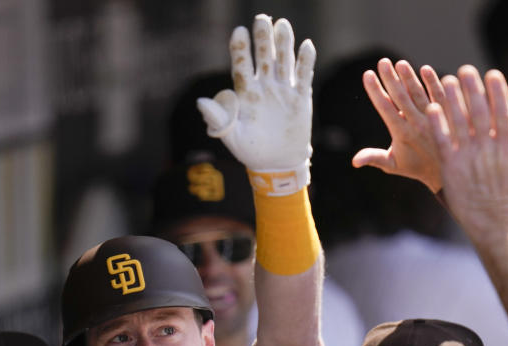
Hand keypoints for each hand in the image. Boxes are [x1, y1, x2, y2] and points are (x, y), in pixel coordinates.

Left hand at [197, 14, 314, 194]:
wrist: (275, 163)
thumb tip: (199, 101)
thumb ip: (217, 118)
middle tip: (261, 19)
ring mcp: (282, 89)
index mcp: (245, 92)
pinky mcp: (300, 97)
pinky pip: (304, 76)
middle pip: (263, 57)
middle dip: (262, 39)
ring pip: (283, 61)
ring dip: (284, 44)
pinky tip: (307, 45)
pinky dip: (306, 61)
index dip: (240, 49)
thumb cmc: (250, 149)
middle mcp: (263, 85)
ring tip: (282, 24)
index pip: (241, 65)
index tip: (238, 31)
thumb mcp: (231, 136)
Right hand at [352, 59, 445, 192]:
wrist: (448, 172)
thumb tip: (354, 161)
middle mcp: (416, 123)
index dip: (375, 90)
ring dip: (409, 77)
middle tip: (382, 62)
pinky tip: (425, 69)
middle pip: (400, 96)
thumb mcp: (393, 165)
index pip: (385, 107)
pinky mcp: (449, 113)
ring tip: (400, 63)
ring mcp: (433, 117)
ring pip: (418, 93)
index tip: (367, 74)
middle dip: (390, 78)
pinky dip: (432, 82)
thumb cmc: (417, 167)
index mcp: (401, 133)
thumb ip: (374, 158)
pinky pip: (439, 95)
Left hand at [426, 66, 507, 238]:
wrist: (493, 225)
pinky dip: (438, 125)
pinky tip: (431, 108)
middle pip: (479, 112)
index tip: (493, 73)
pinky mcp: (451, 168)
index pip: (503, 113)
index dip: (498, 92)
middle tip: (466, 69)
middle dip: (473, 89)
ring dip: (453, 100)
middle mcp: (488, 149)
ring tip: (447, 80)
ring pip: (459, 123)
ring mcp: (468, 158)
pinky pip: (443, 142)